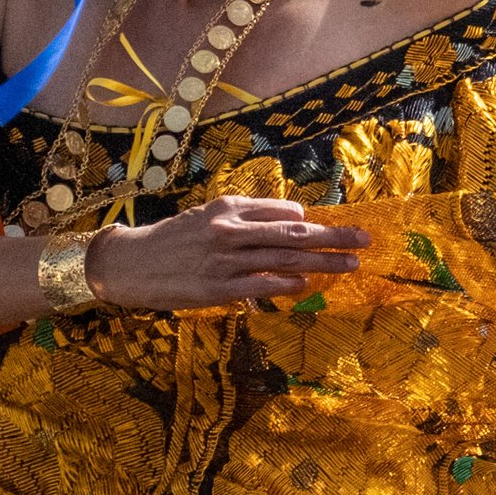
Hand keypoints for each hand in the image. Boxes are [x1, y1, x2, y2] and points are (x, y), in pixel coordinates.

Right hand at [87, 198, 370, 312]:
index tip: (336, 228)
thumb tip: (295, 220)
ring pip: (285, 259)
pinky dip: (289, 284)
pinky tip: (307, 285)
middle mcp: (230, 230)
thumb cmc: (173, 240)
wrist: (130, 263)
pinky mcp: (219, 288)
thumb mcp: (207, 216)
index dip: (312, 222)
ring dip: (322, 262)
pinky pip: (264, 285)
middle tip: (364, 239)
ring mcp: (226, 260)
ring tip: (350, 264)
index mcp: (228, 207)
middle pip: (294, 233)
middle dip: (334, 237)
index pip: (282, 211)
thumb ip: (247, 217)